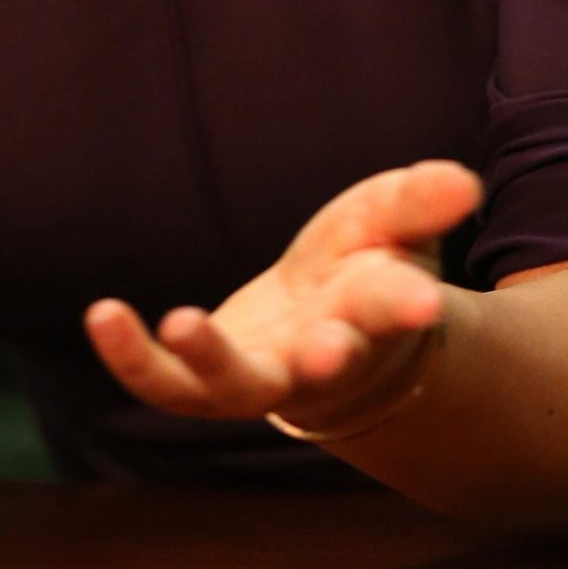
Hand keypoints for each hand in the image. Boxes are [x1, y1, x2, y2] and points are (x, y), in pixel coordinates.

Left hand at [85, 159, 481, 435]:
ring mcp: (263, 376)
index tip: (422, 301)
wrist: (330, 331)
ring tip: (178, 322)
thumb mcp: (394, 222)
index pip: (394, 309)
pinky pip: (169, 383)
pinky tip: (103, 314)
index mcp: (375, 313)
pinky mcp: (209, 381)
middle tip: (327, 349)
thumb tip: (463, 181)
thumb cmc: (367, 266)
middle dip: (330, 356)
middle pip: (327, 363)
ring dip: (208, 361)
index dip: (406, 305)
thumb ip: (421, 201)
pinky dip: (136, 359)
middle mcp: (321, 356)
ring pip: (236, 387)